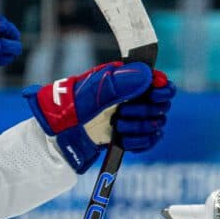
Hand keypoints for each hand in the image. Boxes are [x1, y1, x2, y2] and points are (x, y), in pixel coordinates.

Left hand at [28, 61, 175, 169]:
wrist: (58, 137)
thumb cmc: (70, 109)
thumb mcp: (92, 93)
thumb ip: (121, 83)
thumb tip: (148, 76)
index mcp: (126, 81)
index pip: (159, 81)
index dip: (161, 89)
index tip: (154, 95)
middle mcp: (132, 98)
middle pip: (162, 104)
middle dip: (145, 111)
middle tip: (123, 114)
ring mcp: (132, 118)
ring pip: (156, 124)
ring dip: (139, 127)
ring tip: (117, 127)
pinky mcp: (131, 136)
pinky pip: (150, 140)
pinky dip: (140, 142)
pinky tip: (123, 140)